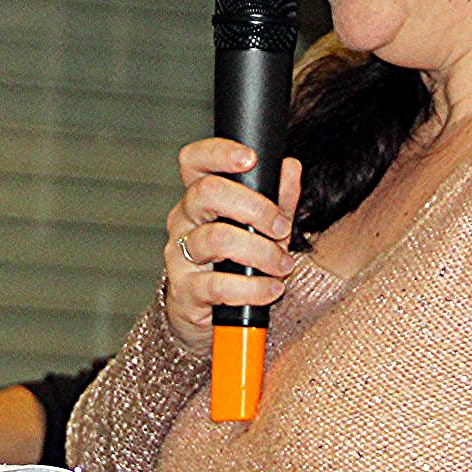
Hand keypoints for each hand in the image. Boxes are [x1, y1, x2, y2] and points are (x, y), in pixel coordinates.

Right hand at [159, 139, 303, 352]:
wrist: (210, 318)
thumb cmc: (235, 265)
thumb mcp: (263, 228)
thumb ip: (278, 198)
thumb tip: (290, 167)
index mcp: (200, 198)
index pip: (194, 161)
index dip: (218, 152)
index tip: (250, 159)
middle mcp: (184, 220)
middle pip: (207, 193)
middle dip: (254, 207)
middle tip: (281, 227)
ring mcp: (180, 255)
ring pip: (217, 238)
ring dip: (261, 252)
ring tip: (282, 265)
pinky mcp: (186, 290)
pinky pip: (218, 284)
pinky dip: (253, 287)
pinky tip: (270, 289)